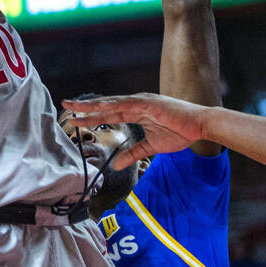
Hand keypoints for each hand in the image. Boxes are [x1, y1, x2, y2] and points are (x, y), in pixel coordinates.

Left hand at [62, 93, 208, 165]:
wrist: (200, 126)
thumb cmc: (180, 132)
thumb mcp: (151, 147)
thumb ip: (133, 153)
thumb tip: (117, 165)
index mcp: (136, 112)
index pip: (108, 114)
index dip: (91, 117)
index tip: (74, 120)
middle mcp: (136, 104)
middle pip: (105, 106)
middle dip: (85, 108)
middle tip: (65, 105)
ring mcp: (142, 102)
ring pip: (112, 103)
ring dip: (93, 105)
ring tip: (75, 106)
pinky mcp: (150, 103)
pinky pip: (128, 104)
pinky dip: (113, 104)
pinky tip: (99, 106)